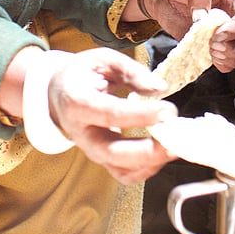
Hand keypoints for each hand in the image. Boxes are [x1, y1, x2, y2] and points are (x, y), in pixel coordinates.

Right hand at [44, 48, 178, 182]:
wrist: (58, 93)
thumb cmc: (82, 74)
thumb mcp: (102, 59)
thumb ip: (131, 70)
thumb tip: (159, 87)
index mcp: (77, 102)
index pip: (111, 114)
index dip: (141, 115)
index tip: (168, 110)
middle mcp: (82, 133)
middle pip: (114, 152)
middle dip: (148, 150)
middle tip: (176, 136)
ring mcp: (91, 150)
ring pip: (121, 170)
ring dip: (152, 162)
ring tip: (176, 144)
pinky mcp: (103, 160)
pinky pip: (126, 174)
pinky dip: (148, 168)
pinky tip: (164, 151)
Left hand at [130, 0, 234, 72]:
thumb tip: (202, 17)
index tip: (218, 34)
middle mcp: (234, 17)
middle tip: (215, 46)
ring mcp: (225, 34)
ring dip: (233, 60)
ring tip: (213, 53)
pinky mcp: (211, 46)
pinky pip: (228, 63)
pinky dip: (222, 66)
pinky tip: (209, 58)